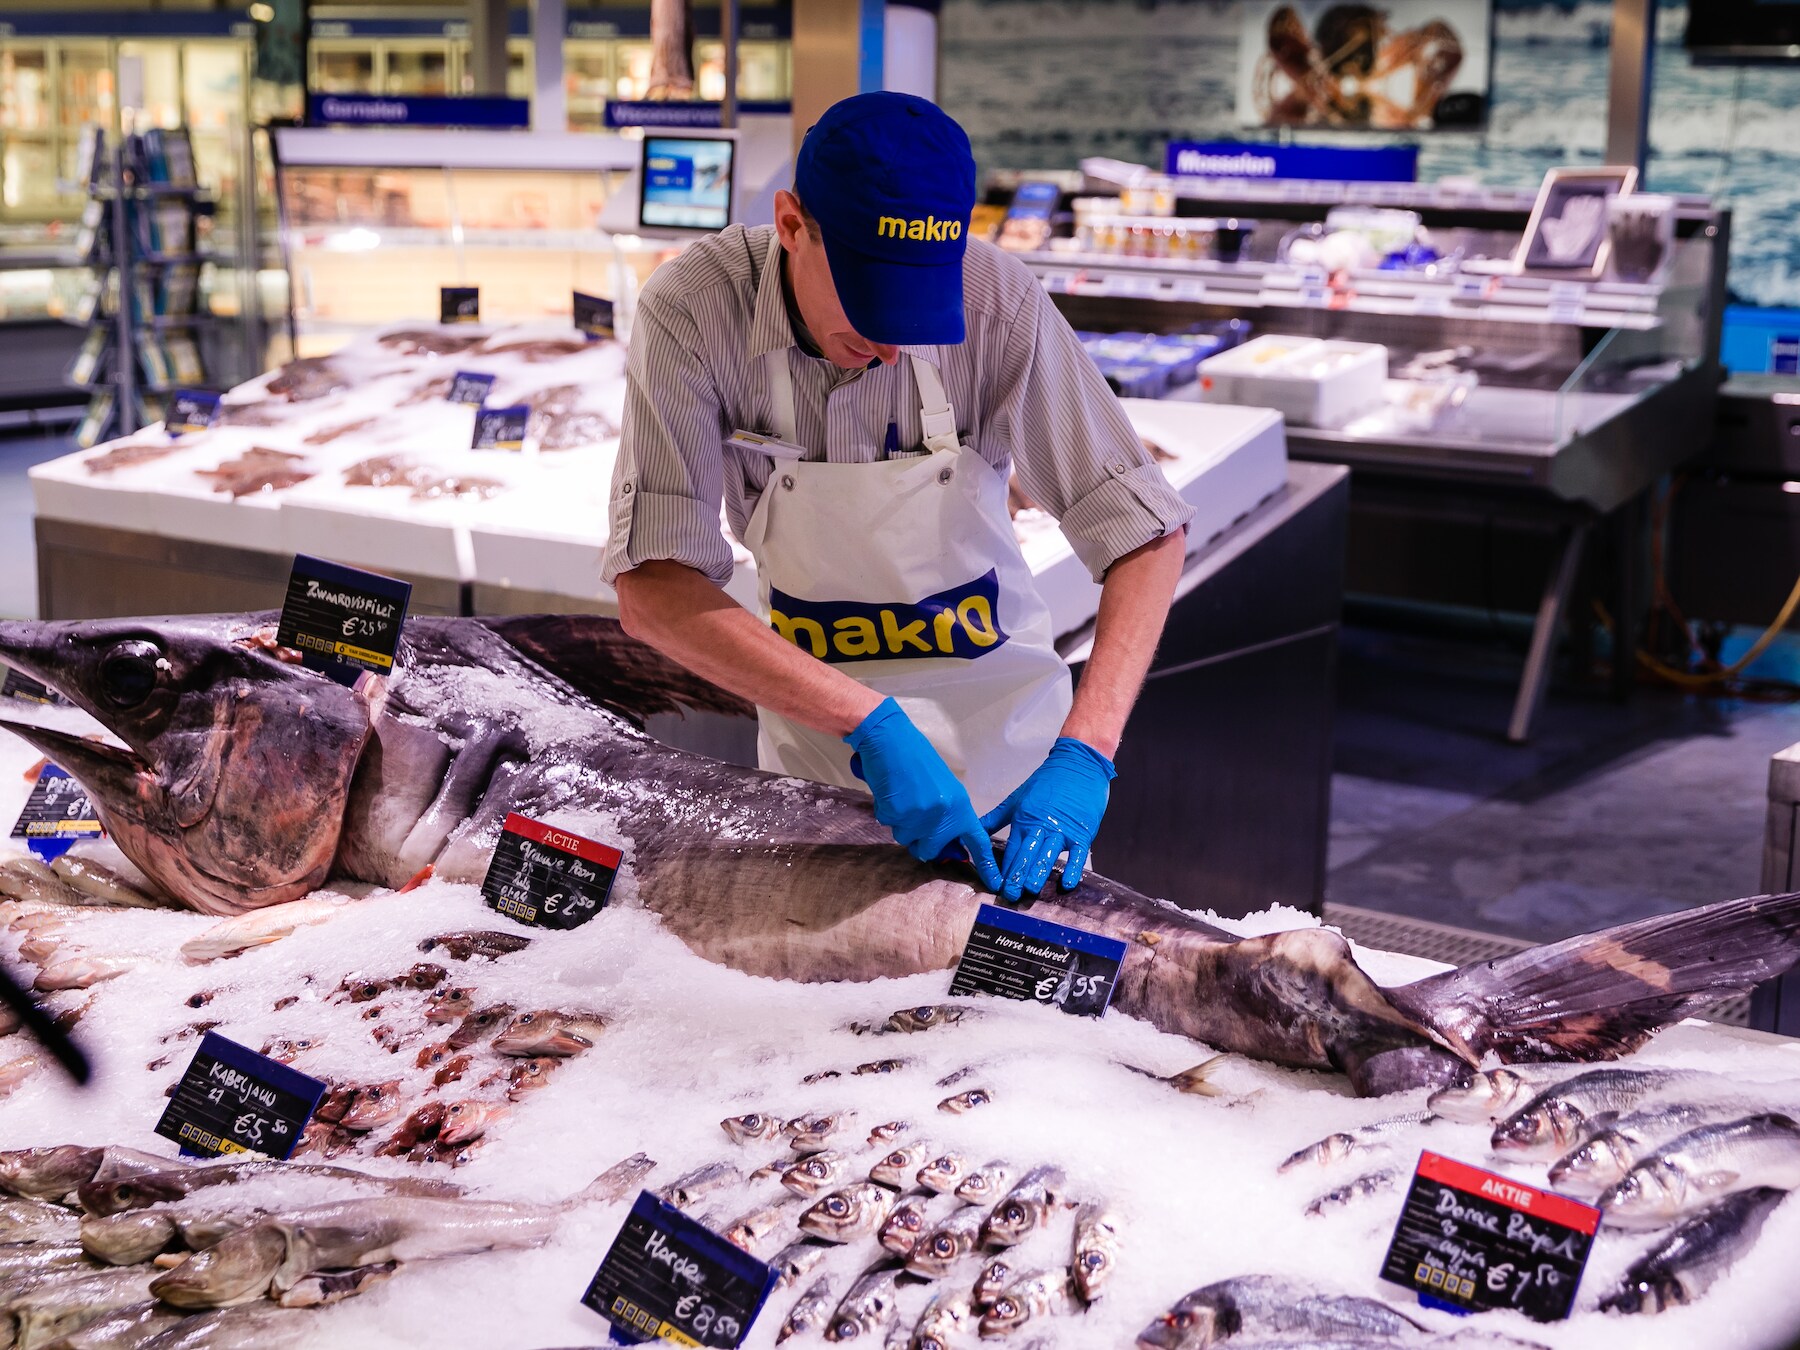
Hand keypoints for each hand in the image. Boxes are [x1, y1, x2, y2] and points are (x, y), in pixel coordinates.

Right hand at [844, 699, 1002, 890]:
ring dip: (901, 824)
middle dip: (920, 840)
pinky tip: (891, 793)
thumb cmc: (917, 760)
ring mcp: (920, 817)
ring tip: (902, 798)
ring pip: (906, 839)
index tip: (995, 884)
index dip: (986, 865)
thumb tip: (946, 845)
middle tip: (913, 818)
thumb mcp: (943, 789)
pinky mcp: (898, 814)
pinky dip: (887, 812)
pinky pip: (889, 825)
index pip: (978, 841)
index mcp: (960, 807)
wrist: (891, 740)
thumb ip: (948, 817)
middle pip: (930, 850)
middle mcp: (943, 816)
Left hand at [980, 738, 1114, 900]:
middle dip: (1017, 876)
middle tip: (1010, 895)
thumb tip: (973, 830)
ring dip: (1039, 873)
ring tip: (1030, 890)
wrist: (1078, 765)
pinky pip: (1078, 855)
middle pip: (1027, 855)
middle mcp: (1041, 826)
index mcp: (1023, 820)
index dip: (1004, 869)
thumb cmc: (1046, 782)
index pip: (1011, 849)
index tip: (996, 886)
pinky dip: (1073, 869)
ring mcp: (1062, 830)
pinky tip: (1067, 884)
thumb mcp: (1017, 798)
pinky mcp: (1082, 832)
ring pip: (1048, 855)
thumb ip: (995, 818)